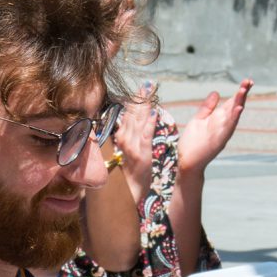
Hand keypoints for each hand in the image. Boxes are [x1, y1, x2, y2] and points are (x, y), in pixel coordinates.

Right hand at [114, 84, 159, 207]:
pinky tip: (155, 113)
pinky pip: (146, 136)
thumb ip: (126, 136)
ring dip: (145, 106)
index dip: (134, 101)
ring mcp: (132, 146)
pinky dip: (150, 124)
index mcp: (122, 138)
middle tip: (148, 84)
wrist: (128, 192)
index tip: (141, 88)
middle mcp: (125, 140)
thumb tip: (127, 122)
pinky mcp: (142, 154)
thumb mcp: (127, 152)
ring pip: (138, 122)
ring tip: (151, 92)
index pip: (128, 115)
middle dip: (140, 99)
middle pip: (133, 115)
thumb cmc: (129, 173)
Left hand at [176, 80, 250, 175]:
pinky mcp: (218, 140)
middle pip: (235, 106)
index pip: (232, 102)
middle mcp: (223, 125)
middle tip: (249, 81)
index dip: (239, 92)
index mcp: (219, 119)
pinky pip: (228, 127)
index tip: (247, 81)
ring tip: (243, 90)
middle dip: (242, 94)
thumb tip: (217, 92)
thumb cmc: (192, 142)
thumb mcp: (199, 119)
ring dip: (239, 103)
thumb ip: (208, 107)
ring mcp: (222, 132)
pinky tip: (238, 109)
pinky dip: (234, 118)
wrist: (186, 161)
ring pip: (234, 115)